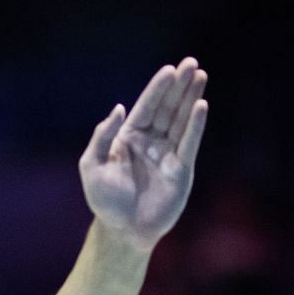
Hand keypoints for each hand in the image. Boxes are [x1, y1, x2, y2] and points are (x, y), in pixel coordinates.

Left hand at [80, 58, 208, 248]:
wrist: (123, 231)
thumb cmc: (105, 201)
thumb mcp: (92, 166)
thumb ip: (103, 137)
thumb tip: (120, 107)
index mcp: (129, 138)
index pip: (146, 107)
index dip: (158, 88)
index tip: (169, 70)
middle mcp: (150, 142)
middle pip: (167, 108)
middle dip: (179, 86)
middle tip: (191, 64)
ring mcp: (167, 154)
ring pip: (181, 120)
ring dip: (191, 98)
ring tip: (200, 76)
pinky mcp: (181, 169)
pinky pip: (189, 143)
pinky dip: (195, 125)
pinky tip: (201, 106)